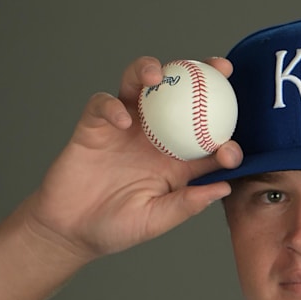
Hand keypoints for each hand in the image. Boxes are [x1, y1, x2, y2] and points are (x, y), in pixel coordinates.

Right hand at [22, 56, 242, 263]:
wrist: (70, 230)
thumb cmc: (115, 228)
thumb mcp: (156, 220)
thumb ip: (186, 204)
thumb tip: (224, 187)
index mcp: (176, 161)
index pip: (208, 137)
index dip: (226, 136)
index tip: (230, 150)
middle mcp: (155, 136)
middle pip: (182, 96)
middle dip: (203, 75)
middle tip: (221, 68)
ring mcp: (125, 127)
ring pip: (140, 85)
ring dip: (150, 71)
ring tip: (158, 76)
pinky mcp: (95, 125)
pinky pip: (103, 105)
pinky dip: (112, 107)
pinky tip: (122, 120)